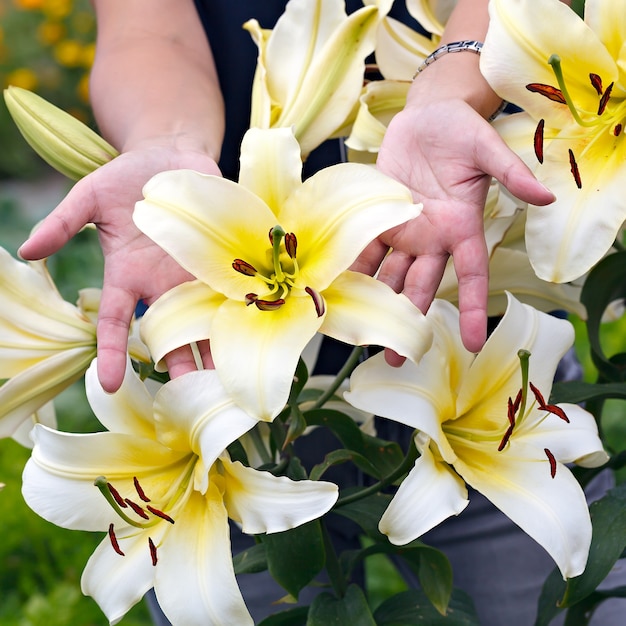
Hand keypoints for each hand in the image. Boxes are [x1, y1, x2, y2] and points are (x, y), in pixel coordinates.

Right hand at [18, 145, 219, 391]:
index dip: (112, 352)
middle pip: (171, 333)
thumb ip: (63, 223)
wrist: (171, 156)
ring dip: (218, 348)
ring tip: (232, 380)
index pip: (116, 322)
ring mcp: (196, 273)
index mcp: (128, 276)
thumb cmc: (126, 178)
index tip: (107, 384)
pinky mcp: (224, 257)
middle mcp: (164, 284)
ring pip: (207, 320)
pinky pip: (234, 287)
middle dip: (180, 365)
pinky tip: (257, 333)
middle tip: (192, 399)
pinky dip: (243, 308)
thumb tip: (27, 250)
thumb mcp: (89, 196)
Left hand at [354, 98, 554, 359]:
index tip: (473, 343)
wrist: (426, 115)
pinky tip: (338, 290)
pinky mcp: (379, 218)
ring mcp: (404, 232)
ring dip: (377, 304)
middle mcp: (432, 237)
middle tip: (396, 357)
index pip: (472, 275)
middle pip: (422, 287)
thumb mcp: (486, 147)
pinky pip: (365, 248)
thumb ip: (510, 173)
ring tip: (362, 334)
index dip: (472, 308)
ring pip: (390, 275)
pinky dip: (353, 268)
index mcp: (461, 227)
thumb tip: (546, 195)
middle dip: (411, 321)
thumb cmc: (461, 128)